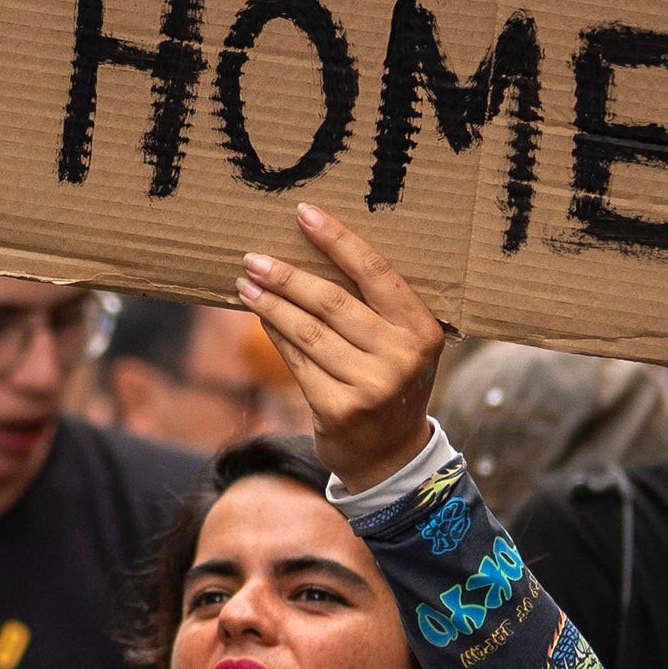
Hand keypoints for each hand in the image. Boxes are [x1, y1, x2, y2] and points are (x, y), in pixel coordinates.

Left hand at [240, 203, 449, 487]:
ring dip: (271, 305)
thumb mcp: (400, 344)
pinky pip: (297, 362)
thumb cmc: (389, 382)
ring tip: (246, 284)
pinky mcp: (340, 410)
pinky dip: (275, 336)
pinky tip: (261, 317)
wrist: (391, 455)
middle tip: (253, 258)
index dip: (337, 239)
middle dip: (287, 276)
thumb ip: (374, 307)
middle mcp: (401, 356)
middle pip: (333, 302)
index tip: (304, 213)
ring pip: (308, 332)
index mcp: (422, 329)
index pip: (376, 272)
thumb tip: (310, 250)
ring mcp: (371, 386)